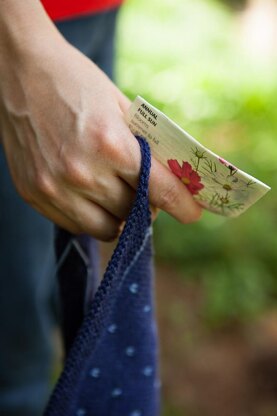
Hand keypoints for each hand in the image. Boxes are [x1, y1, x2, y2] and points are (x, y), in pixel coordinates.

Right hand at [0, 4, 200, 241]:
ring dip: (118, 217)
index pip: (159, 190)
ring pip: (104, 228)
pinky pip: (75, 225)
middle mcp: (82, 172)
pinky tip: (90, 196)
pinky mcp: (34, 194)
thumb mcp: (120, 108)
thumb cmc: (76, 83)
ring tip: (117, 196)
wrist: (20, 71)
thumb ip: (145, 148)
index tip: (191, 213)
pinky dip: (90, 216)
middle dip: (145, 205)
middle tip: (145, 193)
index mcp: (110, 144)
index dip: (181, 205)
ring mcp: (54, 188)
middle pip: (132, 213)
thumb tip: (169, 182)